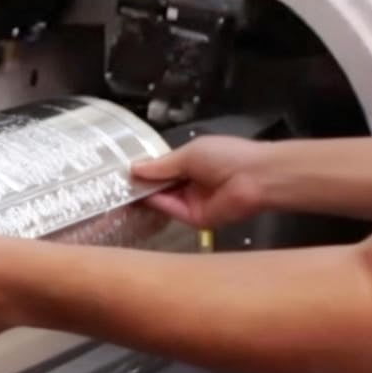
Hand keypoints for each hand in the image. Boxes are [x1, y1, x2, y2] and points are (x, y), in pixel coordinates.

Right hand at [132, 136, 270, 228]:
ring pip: (162, 198)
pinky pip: (171, 210)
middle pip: (159, 186)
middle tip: (114, 181)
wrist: (257, 177)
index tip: (122, 170)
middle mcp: (190, 184)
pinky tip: (139, 195)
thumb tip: (134, 168)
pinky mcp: (194, 218)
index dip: (144, 169)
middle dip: (141, 183)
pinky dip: (156, 203)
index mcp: (192, 164)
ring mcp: (191, 202)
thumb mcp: (190, 153)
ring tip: (120, 188)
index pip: (162, 169)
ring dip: (144, 193)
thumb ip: (161, 165)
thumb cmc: (227, 156)